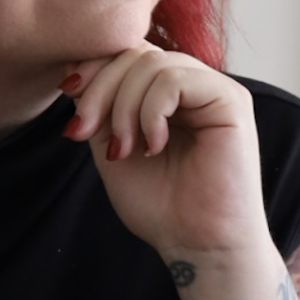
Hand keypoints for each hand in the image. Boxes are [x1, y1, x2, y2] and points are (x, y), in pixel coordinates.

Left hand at [60, 44, 269, 261]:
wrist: (197, 246)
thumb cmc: (160, 206)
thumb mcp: (111, 147)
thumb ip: (99, 108)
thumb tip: (74, 69)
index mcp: (166, 94)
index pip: (127, 54)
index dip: (93, 68)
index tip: (68, 98)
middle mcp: (192, 85)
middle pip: (136, 53)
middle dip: (100, 88)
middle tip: (83, 130)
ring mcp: (213, 90)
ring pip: (152, 63)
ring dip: (124, 106)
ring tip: (124, 149)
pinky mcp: (231, 101)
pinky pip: (176, 79)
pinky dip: (152, 111)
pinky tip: (153, 145)